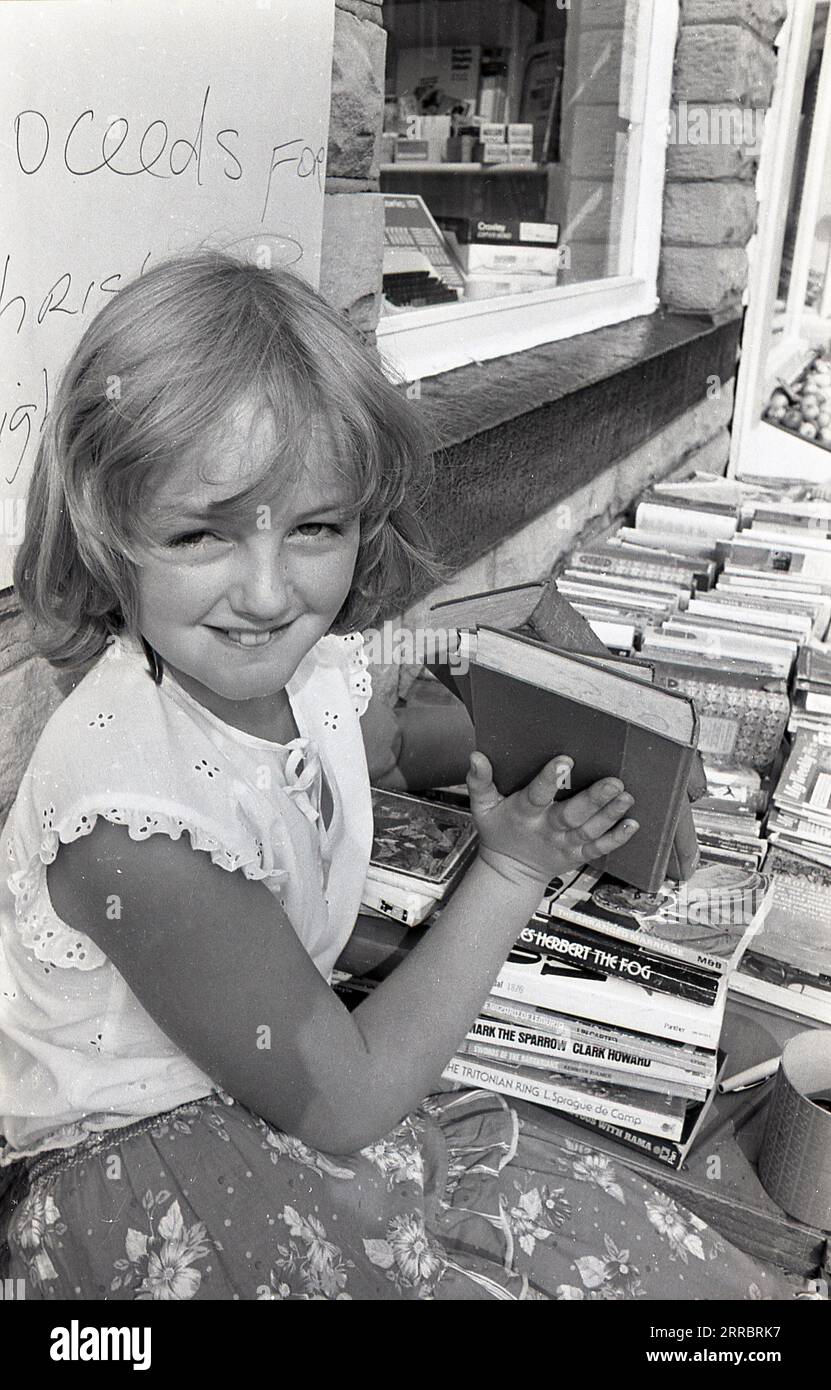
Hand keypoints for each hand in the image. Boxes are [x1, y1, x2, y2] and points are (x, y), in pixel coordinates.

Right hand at [467, 752, 637, 888]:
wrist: (510, 872)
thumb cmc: (499, 832)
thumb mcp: (482, 807)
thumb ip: (479, 782)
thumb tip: (476, 757)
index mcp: (524, 814)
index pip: (537, 795)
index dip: (549, 778)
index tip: (564, 761)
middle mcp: (547, 830)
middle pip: (572, 815)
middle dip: (594, 799)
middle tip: (613, 782)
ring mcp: (565, 844)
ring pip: (590, 830)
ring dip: (610, 815)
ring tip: (626, 797)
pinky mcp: (578, 854)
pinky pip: (599, 848)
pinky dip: (617, 838)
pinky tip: (631, 824)